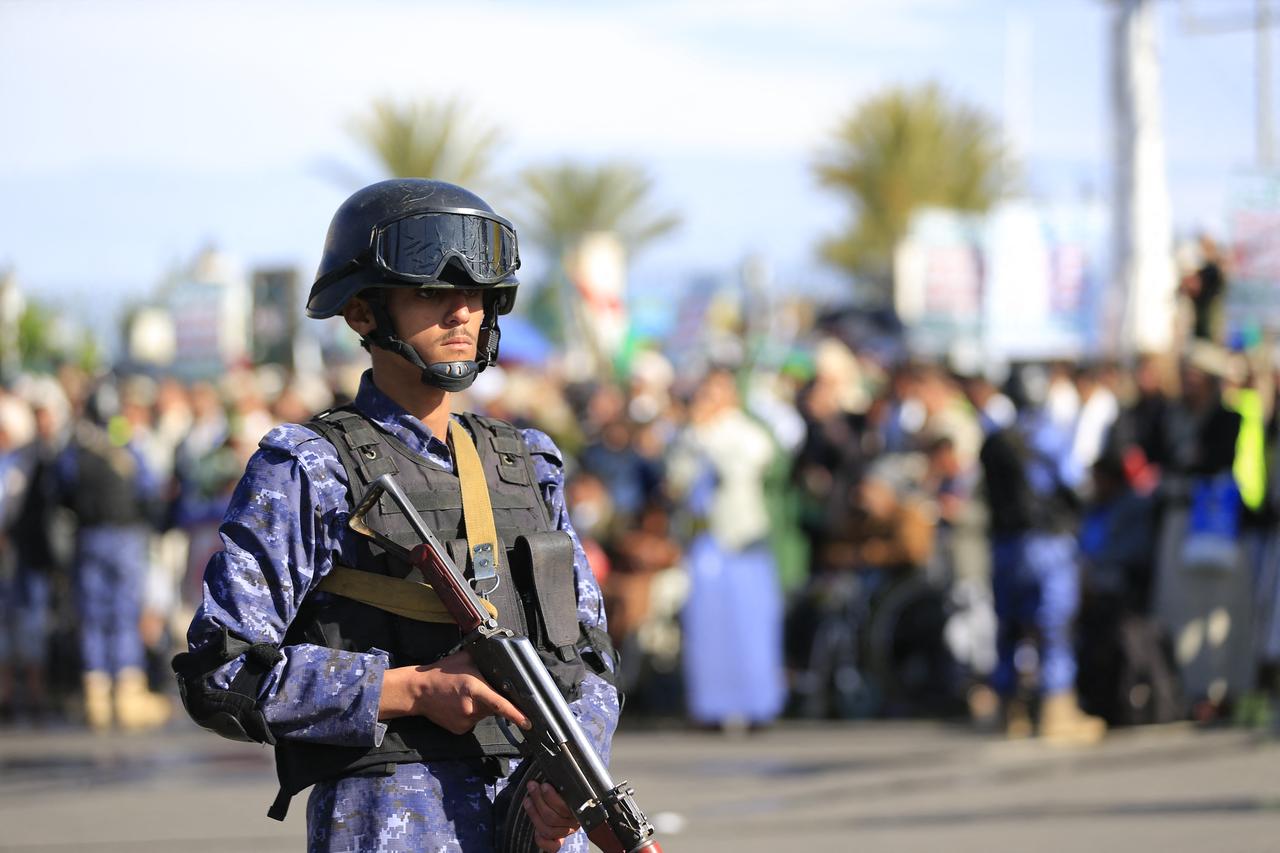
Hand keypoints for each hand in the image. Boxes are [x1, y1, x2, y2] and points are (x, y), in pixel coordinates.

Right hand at [377, 651, 529, 734]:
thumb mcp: (464, 659)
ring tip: (464, 695)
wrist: (418, 691)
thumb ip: (484, 657)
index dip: (516, 714)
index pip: (499, 704)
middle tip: (478, 688)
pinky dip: (472, 714)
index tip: (528, 721)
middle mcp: (471, 707)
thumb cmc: (441, 673)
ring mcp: (465, 721)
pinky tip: (459, 705)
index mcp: (474, 689)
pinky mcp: (459, 729)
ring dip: (481, 706)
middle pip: (493, 707)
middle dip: (493, 699)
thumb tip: (502, 649)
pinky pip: (474, 722)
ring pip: (484, 715)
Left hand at [523, 781, 579, 851]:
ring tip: (527, 800)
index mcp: (577, 809)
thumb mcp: (565, 787)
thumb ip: (561, 784)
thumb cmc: (565, 793)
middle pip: (552, 818)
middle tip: (532, 787)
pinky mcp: (558, 842)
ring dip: (534, 814)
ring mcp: (564, 833)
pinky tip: (535, 830)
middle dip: (539, 801)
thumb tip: (552, 772)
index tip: (543, 785)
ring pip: (547, 830)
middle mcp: (572, 823)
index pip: (564, 807)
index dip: (551, 797)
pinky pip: (552, 847)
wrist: (573, 809)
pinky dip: (541, 840)